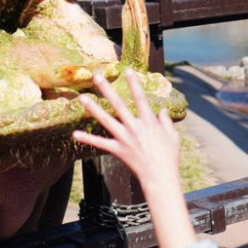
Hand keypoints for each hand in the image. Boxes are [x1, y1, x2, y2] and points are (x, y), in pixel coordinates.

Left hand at [73, 69, 197, 247]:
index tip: (127, 70)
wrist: (160, 177)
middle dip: (107, 89)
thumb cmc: (169, 157)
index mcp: (149, 121)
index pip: (140, 98)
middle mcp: (135, 127)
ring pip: (106, 120)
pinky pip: (100, 143)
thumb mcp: (173, 136)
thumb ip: (167, 121)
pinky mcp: (118, 150)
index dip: (134, 83)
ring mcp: (125, 138)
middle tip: (97, 76)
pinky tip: (74, 133)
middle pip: (118, 104)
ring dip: (93, 109)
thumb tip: (162, 110)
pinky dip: (87, 139)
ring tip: (81, 98)